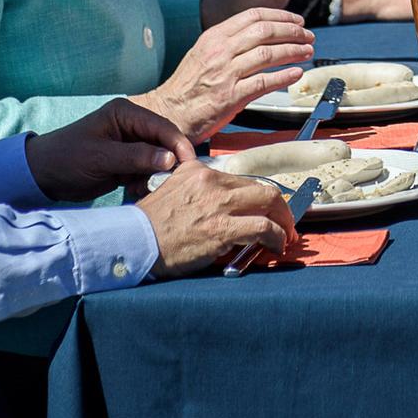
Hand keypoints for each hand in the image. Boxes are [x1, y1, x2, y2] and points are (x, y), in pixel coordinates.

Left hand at [24, 97, 194, 201]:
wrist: (43, 176)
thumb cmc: (68, 159)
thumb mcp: (101, 157)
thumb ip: (136, 157)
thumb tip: (171, 159)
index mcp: (126, 114)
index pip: (161, 126)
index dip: (178, 144)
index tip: (189, 163)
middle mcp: (132, 126)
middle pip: (164, 142)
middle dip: (169, 162)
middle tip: (172, 182)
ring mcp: (131, 145)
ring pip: (159, 159)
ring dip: (157, 175)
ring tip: (147, 189)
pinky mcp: (128, 162)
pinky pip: (148, 171)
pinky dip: (147, 182)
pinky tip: (136, 191)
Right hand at [135, 163, 297, 277]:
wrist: (133, 243)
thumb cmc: (150, 226)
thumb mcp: (172, 192)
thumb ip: (197, 192)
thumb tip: (223, 206)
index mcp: (198, 172)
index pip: (242, 180)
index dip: (259, 196)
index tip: (265, 208)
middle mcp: (211, 181)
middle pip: (261, 188)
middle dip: (279, 206)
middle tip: (284, 221)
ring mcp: (218, 204)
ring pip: (269, 202)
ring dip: (283, 221)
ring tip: (284, 235)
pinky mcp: (222, 228)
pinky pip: (263, 228)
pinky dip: (276, 236)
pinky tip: (276, 245)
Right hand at [139, 7, 313, 140]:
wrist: (168, 113)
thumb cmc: (187, 87)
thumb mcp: (203, 53)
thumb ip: (228, 42)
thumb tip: (259, 35)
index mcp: (214, 37)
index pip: (253, 16)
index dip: (280, 16)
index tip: (296, 20)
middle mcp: (220, 51)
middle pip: (264, 31)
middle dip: (292, 32)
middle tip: (308, 36)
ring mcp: (225, 73)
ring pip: (267, 54)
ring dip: (293, 51)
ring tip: (307, 52)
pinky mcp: (230, 97)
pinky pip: (264, 82)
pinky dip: (284, 76)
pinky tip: (296, 73)